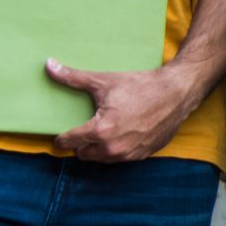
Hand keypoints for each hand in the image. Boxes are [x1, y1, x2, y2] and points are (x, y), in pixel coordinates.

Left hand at [48, 58, 197, 162]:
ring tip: (101, 132)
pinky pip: (119, 158)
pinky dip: (115, 149)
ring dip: (97, 149)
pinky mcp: (141, 155)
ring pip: (100, 159)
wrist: (176, 93)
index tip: (59, 136)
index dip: (61, 139)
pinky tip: (120, 134)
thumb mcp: (104, 81)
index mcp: (100, 130)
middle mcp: (112, 147)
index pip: (69, 142)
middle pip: (82, 154)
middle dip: (80, 143)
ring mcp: (128, 154)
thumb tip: (49, 66)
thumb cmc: (141, 86)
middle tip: (84, 129)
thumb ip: (73, 78)